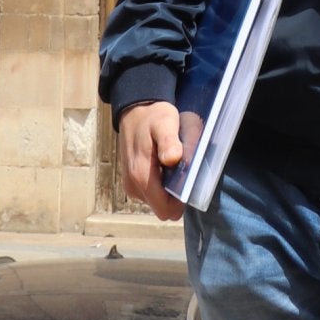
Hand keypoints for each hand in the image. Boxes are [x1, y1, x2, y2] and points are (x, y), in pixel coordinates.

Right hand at [118, 101, 186, 219]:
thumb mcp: (165, 122)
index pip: (165, 210)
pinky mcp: (132, 182)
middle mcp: (133, 187)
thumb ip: (169, 141)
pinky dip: (160, 185)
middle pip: (162, 207)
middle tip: (182, 170)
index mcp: (141, 176)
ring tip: (172, 165)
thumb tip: (173, 159)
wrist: (135, 109)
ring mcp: (131, 186)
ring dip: (168, 189)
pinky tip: (164, 165)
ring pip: (157, 201)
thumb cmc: (153, 116)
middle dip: (175, 194)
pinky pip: (151, 194)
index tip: (188, 183)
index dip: (180, 202)